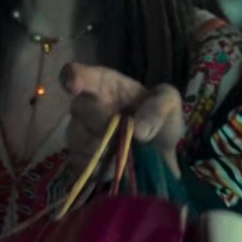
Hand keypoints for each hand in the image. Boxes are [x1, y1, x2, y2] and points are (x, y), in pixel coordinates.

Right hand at [62, 62, 183, 174]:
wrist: (160, 153)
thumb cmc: (159, 117)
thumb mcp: (169, 103)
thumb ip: (159, 108)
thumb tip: (139, 130)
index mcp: (103, 84)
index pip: (78, 74)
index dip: (72, 77)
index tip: (73, 85)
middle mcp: (85, 105)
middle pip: (79, 110)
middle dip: (103, 124)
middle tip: (125, 130)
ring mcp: (79, 131)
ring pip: (77, 139)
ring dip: (102, 148)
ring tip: (124, 149)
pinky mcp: (79, 157)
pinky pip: (80, 163)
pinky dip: (99, 167)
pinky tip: (116, 164)